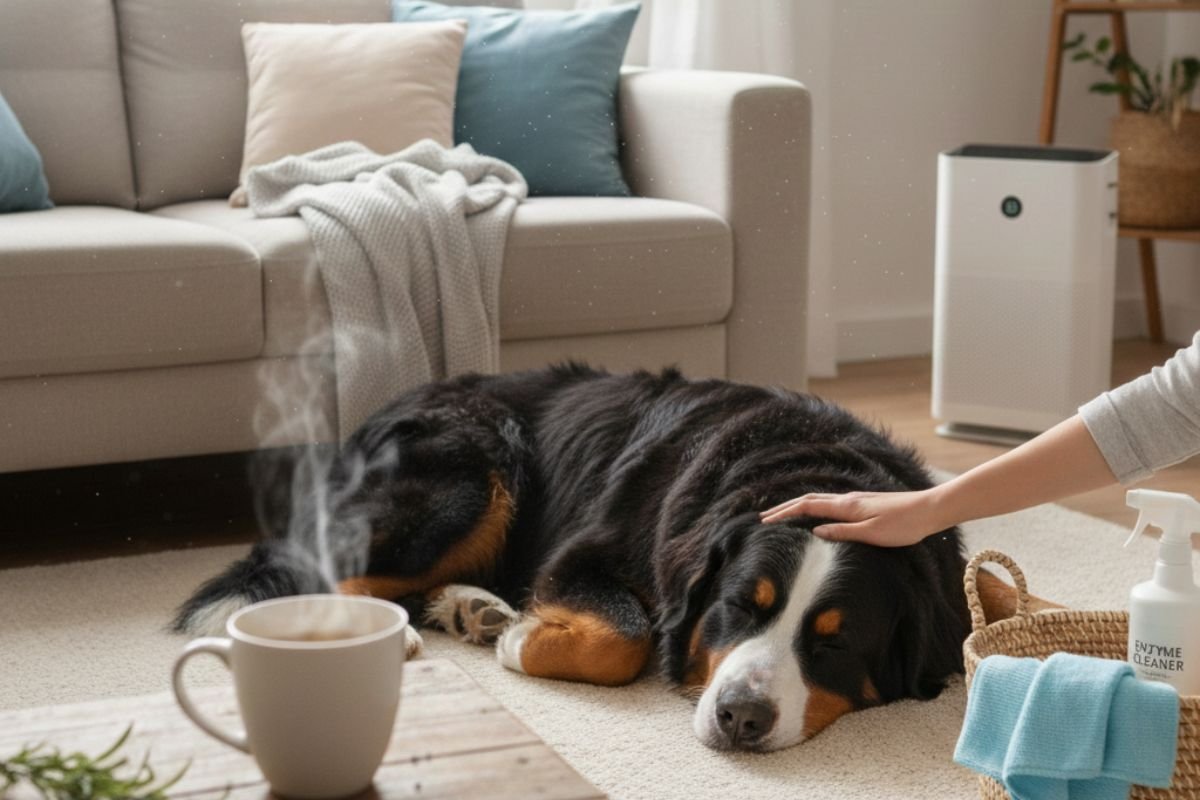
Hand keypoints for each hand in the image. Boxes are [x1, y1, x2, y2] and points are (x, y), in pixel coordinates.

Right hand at [758, 488, 952, 546]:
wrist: (930, 510)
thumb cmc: (904, 525)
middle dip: (785, 507)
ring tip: (783, 514)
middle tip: (764, 516)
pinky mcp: (863, 504)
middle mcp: (848, 499)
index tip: (765, 521)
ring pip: (819, 500)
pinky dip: (813, 507)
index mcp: (846, 506)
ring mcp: (855, 500)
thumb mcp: (872, 534)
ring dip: (797, 506)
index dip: (784, 513)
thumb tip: (815, 531)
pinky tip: (815, 515)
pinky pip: (829, 503)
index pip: (807, 507)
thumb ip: (842, 532)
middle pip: (808, 500)